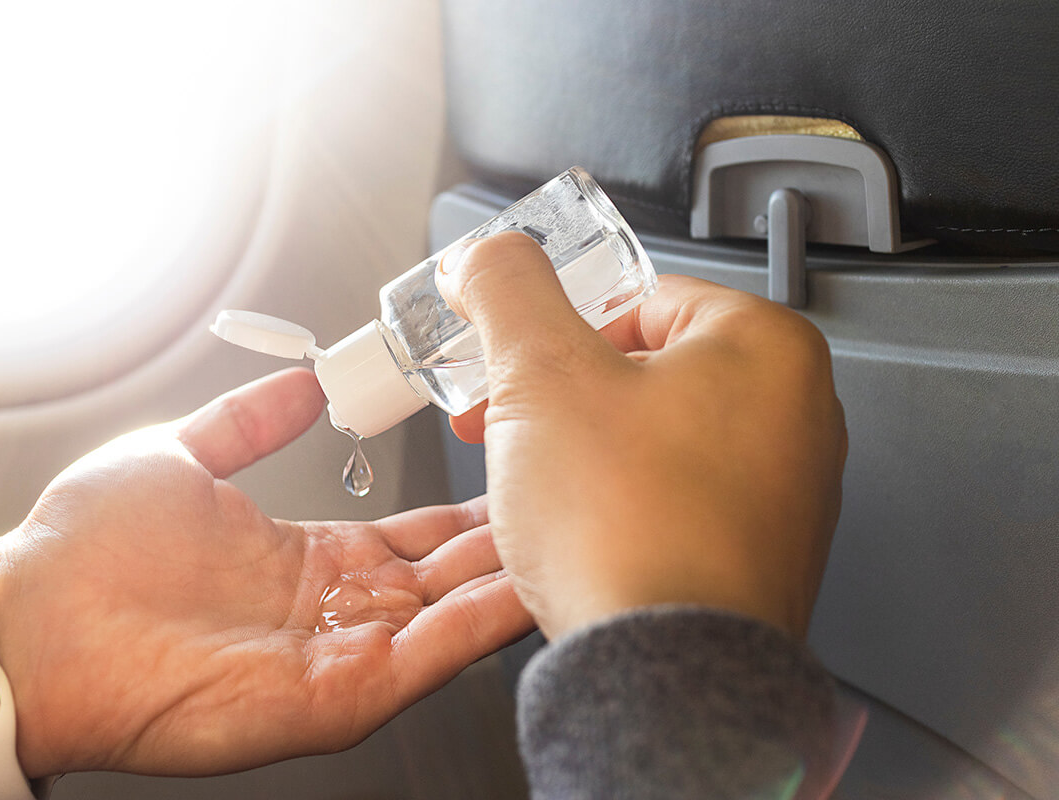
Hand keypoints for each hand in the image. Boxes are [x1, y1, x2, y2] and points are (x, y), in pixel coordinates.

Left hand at [0, 368, 529, 777]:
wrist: (30, 624)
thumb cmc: (84, 550)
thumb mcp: (177, 455)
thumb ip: (246, 424)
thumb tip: (300, 387)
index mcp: (304, 557)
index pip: (411, 535)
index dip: (465, 509)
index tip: (515, 472)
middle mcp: (331, 610)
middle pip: (445, 577)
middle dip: (507, 541)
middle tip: (569, 500)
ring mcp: (338, 655)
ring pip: (449, 617)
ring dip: (510, 578)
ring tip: (573, 539)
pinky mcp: (333, 698)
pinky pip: (423, 660)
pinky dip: (480, 628)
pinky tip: (529, 590)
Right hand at [435, 232, 845, 640]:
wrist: (664, 678)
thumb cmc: (629, 532)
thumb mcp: (540, 375)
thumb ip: (508, 289)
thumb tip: (490, 255)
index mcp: (767, 347)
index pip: (636, 298)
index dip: (549, 330)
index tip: (506, 360)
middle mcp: (797, 416)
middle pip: (643, 371)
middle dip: (557, 396)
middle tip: (504, 424)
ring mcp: (784, 493)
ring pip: (654, 440)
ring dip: (580, 452)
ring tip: (536, 486)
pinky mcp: (758, 555)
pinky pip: (673, 503)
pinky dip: (619, 507)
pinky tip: (580, 535)